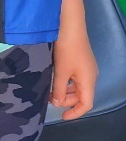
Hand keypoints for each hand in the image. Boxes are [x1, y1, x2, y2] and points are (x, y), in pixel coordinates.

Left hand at [50, 0, 97, 120]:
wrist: (70, 24)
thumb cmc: (67, 49)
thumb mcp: (61, 71)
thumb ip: (58, 89)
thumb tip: (57, 103)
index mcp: (89, 80)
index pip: (86, 104)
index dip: (75, 112)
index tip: (62, 115)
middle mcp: (91, 75)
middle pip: (82, 95)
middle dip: (67, 100)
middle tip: (50, 98)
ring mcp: (86, 67)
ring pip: (77, 86)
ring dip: (65, 90)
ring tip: (50, 88)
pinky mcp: (81, 59)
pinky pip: (75, 77)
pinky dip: (66, 81)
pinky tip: (55, 77)